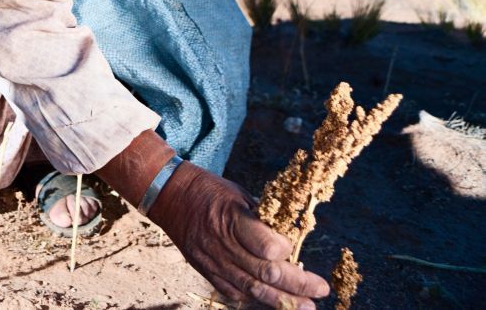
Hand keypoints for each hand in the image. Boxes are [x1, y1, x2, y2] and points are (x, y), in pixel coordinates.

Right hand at [148, 162, 329, 309]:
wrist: (169, 196)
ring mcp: (212, 260)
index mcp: (231, 218)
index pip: (266, 247)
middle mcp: (221, 243)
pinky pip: (234, 292)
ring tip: (307, 306)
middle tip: (320, 290)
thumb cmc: (210, 191)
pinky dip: (256, 299)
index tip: (293, 247)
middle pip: (265, 273)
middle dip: (298, 285)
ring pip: (252, 289)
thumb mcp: (239, 194)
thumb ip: (263, 219)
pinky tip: (274, 301)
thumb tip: (289, 239)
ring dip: (283, 300)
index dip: (286, 252)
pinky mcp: (205, 270)